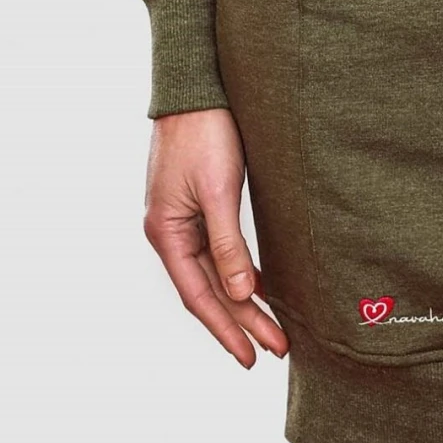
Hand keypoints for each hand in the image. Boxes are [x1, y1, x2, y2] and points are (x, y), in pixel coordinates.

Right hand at [142, 108, 288, 365]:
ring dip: (240, 301)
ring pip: (213, 272)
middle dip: (242, 321)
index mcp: (167, 233)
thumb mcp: (218, 190)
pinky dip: (236, 272)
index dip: (227, 329)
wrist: (195, 86)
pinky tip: (255, 285)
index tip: (254, 356)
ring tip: (270, 329)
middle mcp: (170, 232)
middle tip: (276, 350)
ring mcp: (181, 219)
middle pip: (209, 289)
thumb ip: (228, 244)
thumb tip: (239, 295)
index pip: (200, 296)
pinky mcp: (196, 203)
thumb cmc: (204, 132)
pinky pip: (216, 251)